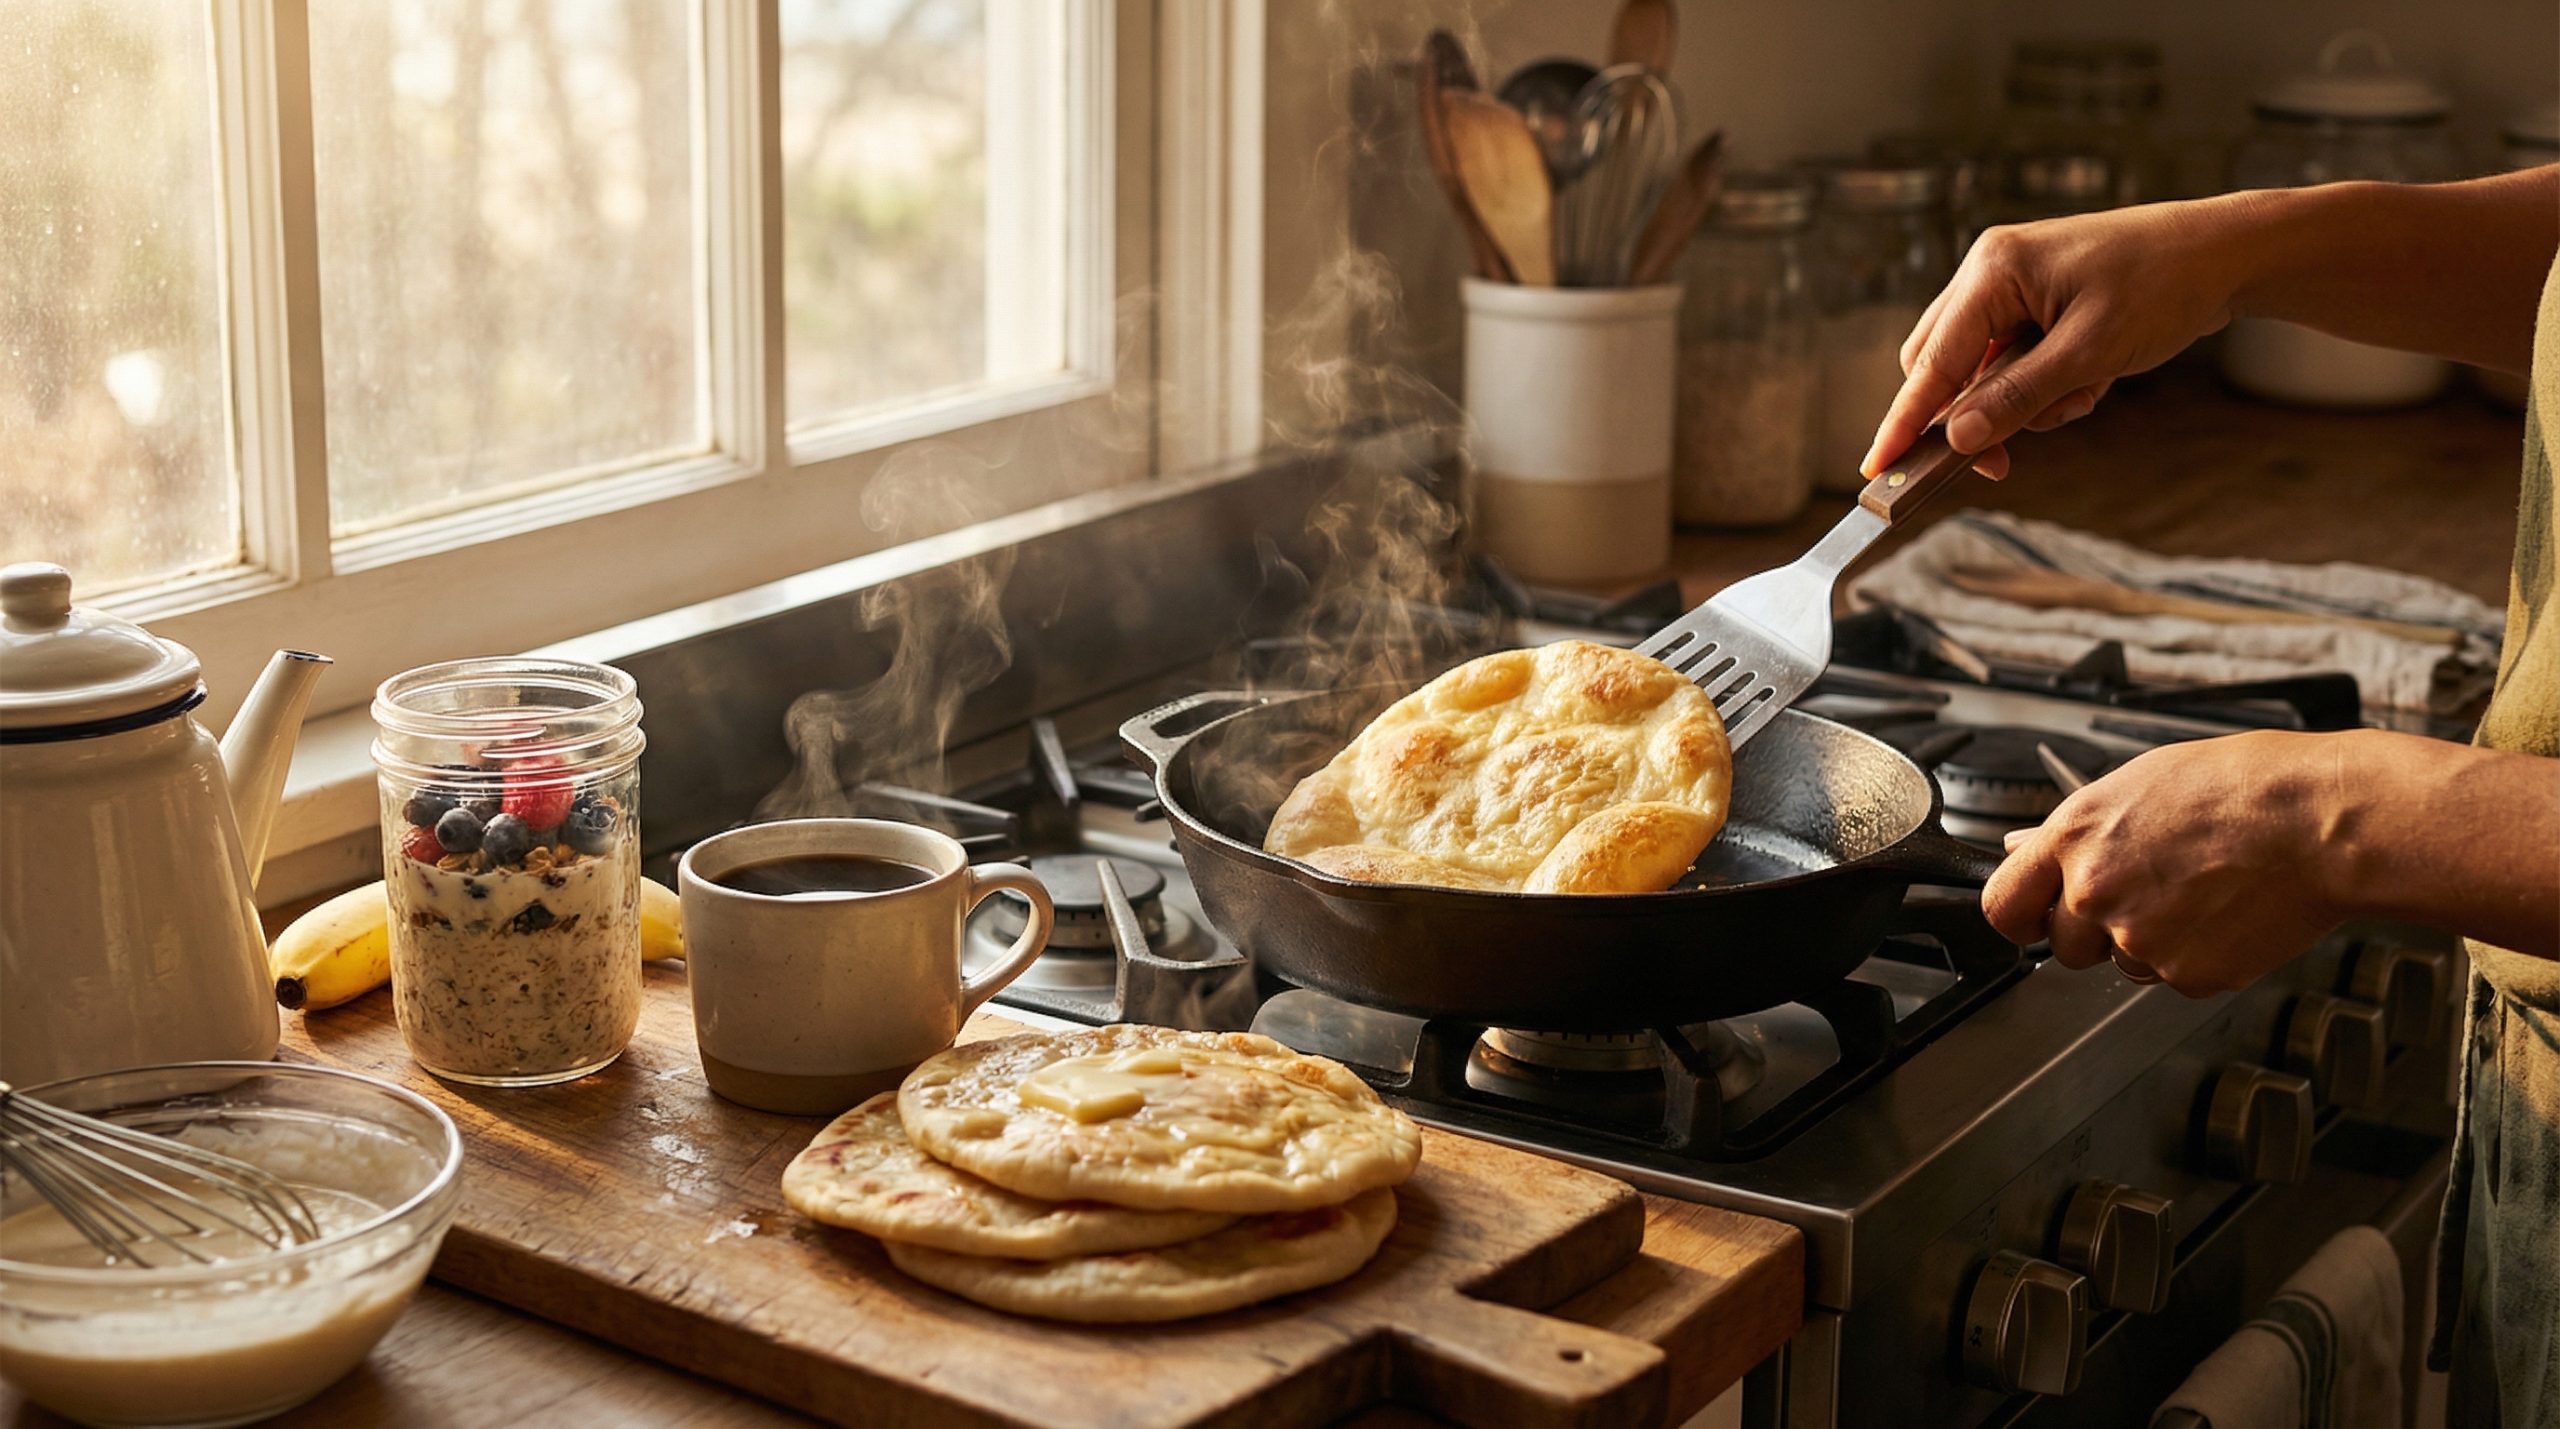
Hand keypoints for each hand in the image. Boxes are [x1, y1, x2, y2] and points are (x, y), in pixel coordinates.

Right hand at [1862, 197, 2266, 480]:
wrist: (2228, 254)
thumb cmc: (2164, 284)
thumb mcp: (2089, 352)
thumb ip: (2016, 398)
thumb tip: (1956, 438)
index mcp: (1993, 270)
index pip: (1931, 362)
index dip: (1902, 421)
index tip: (1876, 468)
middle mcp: (1991, 273)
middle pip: (1941, 368)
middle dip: (1973, 417)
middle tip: (2000, 464)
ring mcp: (2013, 288)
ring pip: (1979, 373)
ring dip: (2023, 403)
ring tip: (2085, 392)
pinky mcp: (2038, 305)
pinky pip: (2014, 365)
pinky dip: (2045, 389)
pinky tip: (2092, 380)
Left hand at [1982, 731, 2355, 996]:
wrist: (2319, 821)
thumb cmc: (2241, 788)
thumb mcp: (2136, 783)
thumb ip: (2072, 829)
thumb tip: (2019, 847)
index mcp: (2074, 840)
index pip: (2001, 906)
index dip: (2018, 916)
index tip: (2031, 918)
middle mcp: (2095, 894)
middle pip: (2064, 945)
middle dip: (2093, 930)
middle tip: (2148, 891)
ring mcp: (2140, 941)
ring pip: (2122, 964)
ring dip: (2148, 942)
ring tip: (2199, 890)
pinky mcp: (2188, 975)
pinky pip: (2173, 978)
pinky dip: (2195, 955)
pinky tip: (2225, 912)